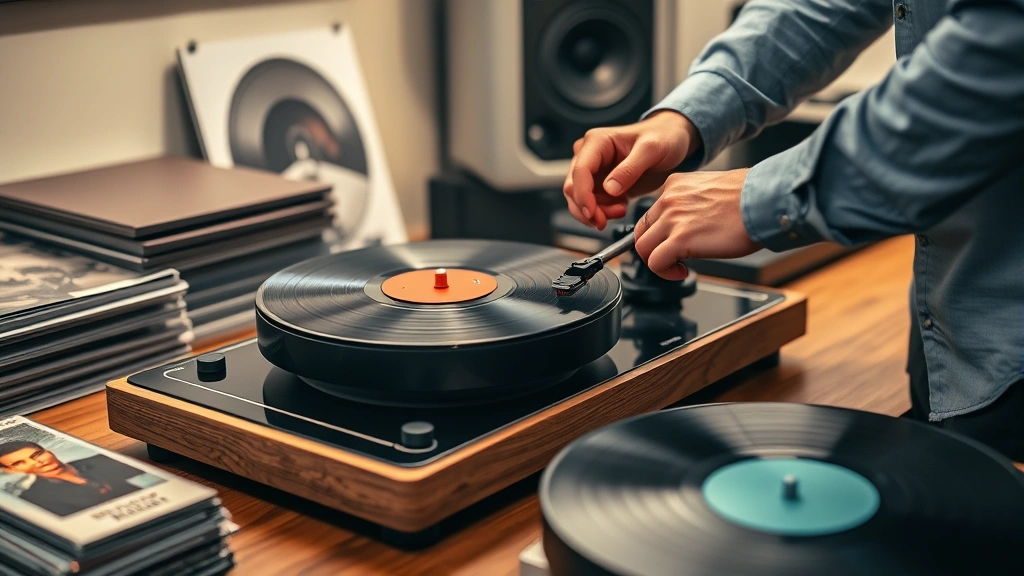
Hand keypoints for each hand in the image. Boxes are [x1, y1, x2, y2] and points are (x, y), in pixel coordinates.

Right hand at [563, 111, 700, 230]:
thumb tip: (610, 189)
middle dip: (587, 208)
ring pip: (580, 199)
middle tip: (605, 221)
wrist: (673, 140)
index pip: (580, 171)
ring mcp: (595, 170)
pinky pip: (593, 203)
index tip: (592, 214)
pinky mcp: (602, 184)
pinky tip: (621, 208)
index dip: (582, 195)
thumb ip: (630, 168)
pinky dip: (603, 212)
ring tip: (620, 211)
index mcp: (597, 141)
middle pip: (573, 187)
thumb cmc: (664, 137)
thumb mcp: (652, 149)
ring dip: (596, 212)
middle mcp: (590, 154)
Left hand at [633, 169, 761, 279]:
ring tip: (677, 266)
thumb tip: (692, 222)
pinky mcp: (679, 239)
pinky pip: (655, 262)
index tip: (671, 242)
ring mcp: (672, 219)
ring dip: (658, 262)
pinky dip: (664, 272)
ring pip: (643, 247)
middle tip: (670, 258)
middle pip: (642, 230)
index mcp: (676, 185)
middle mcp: (669, 199)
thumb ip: (694, 203)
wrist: (764, 201)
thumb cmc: (750, 197)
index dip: (659, 233)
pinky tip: (682, 272)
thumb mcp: (712, 190)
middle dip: (653, 248)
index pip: (652, 213)